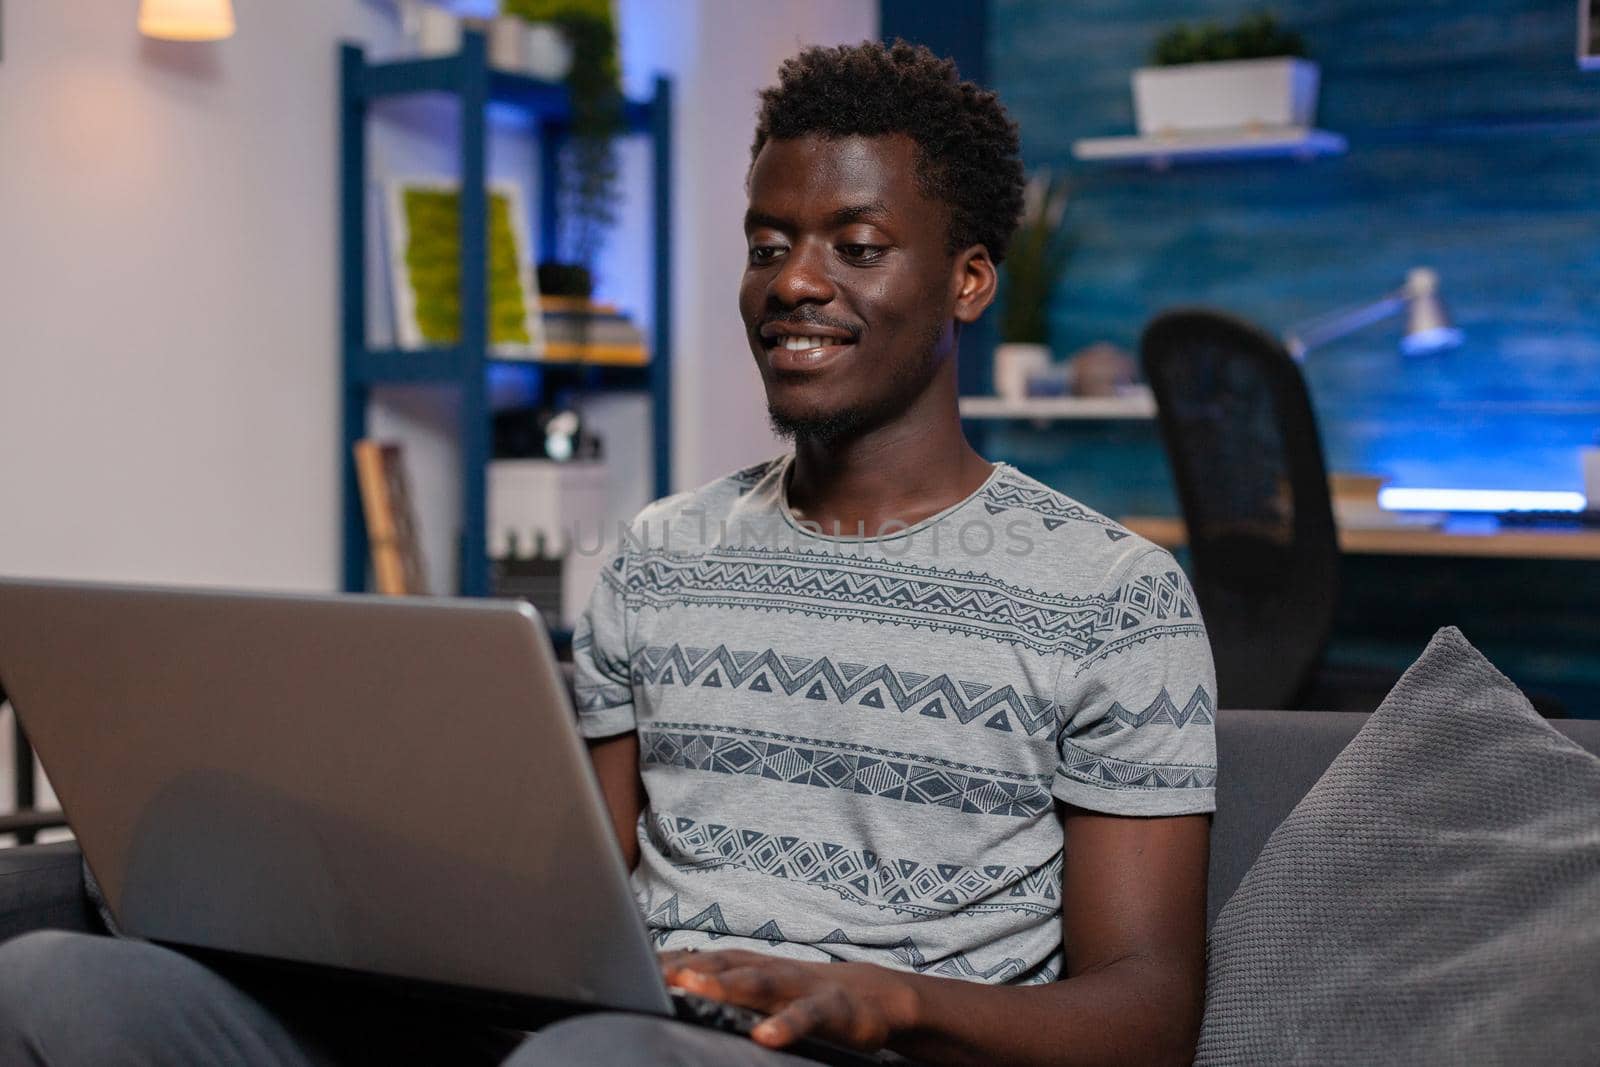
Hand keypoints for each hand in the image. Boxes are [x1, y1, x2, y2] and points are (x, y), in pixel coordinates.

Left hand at [659, 948, 918, 1051]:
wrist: (875, 994)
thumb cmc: (804, 994)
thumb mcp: (762, 988)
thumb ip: (723, 987)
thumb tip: (669, 988)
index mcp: (751, 966)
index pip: (702, 960)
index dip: (667, 963)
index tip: (627, 966)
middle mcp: (771, 970)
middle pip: (722, 964)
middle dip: (686, 967)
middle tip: (651, 973)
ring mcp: (801, 986)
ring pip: (758, 982)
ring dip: (723, 984)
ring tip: (691, 987)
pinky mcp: (832, 1008)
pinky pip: (805, 1016)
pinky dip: (785, 1025)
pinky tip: (766, 1036)